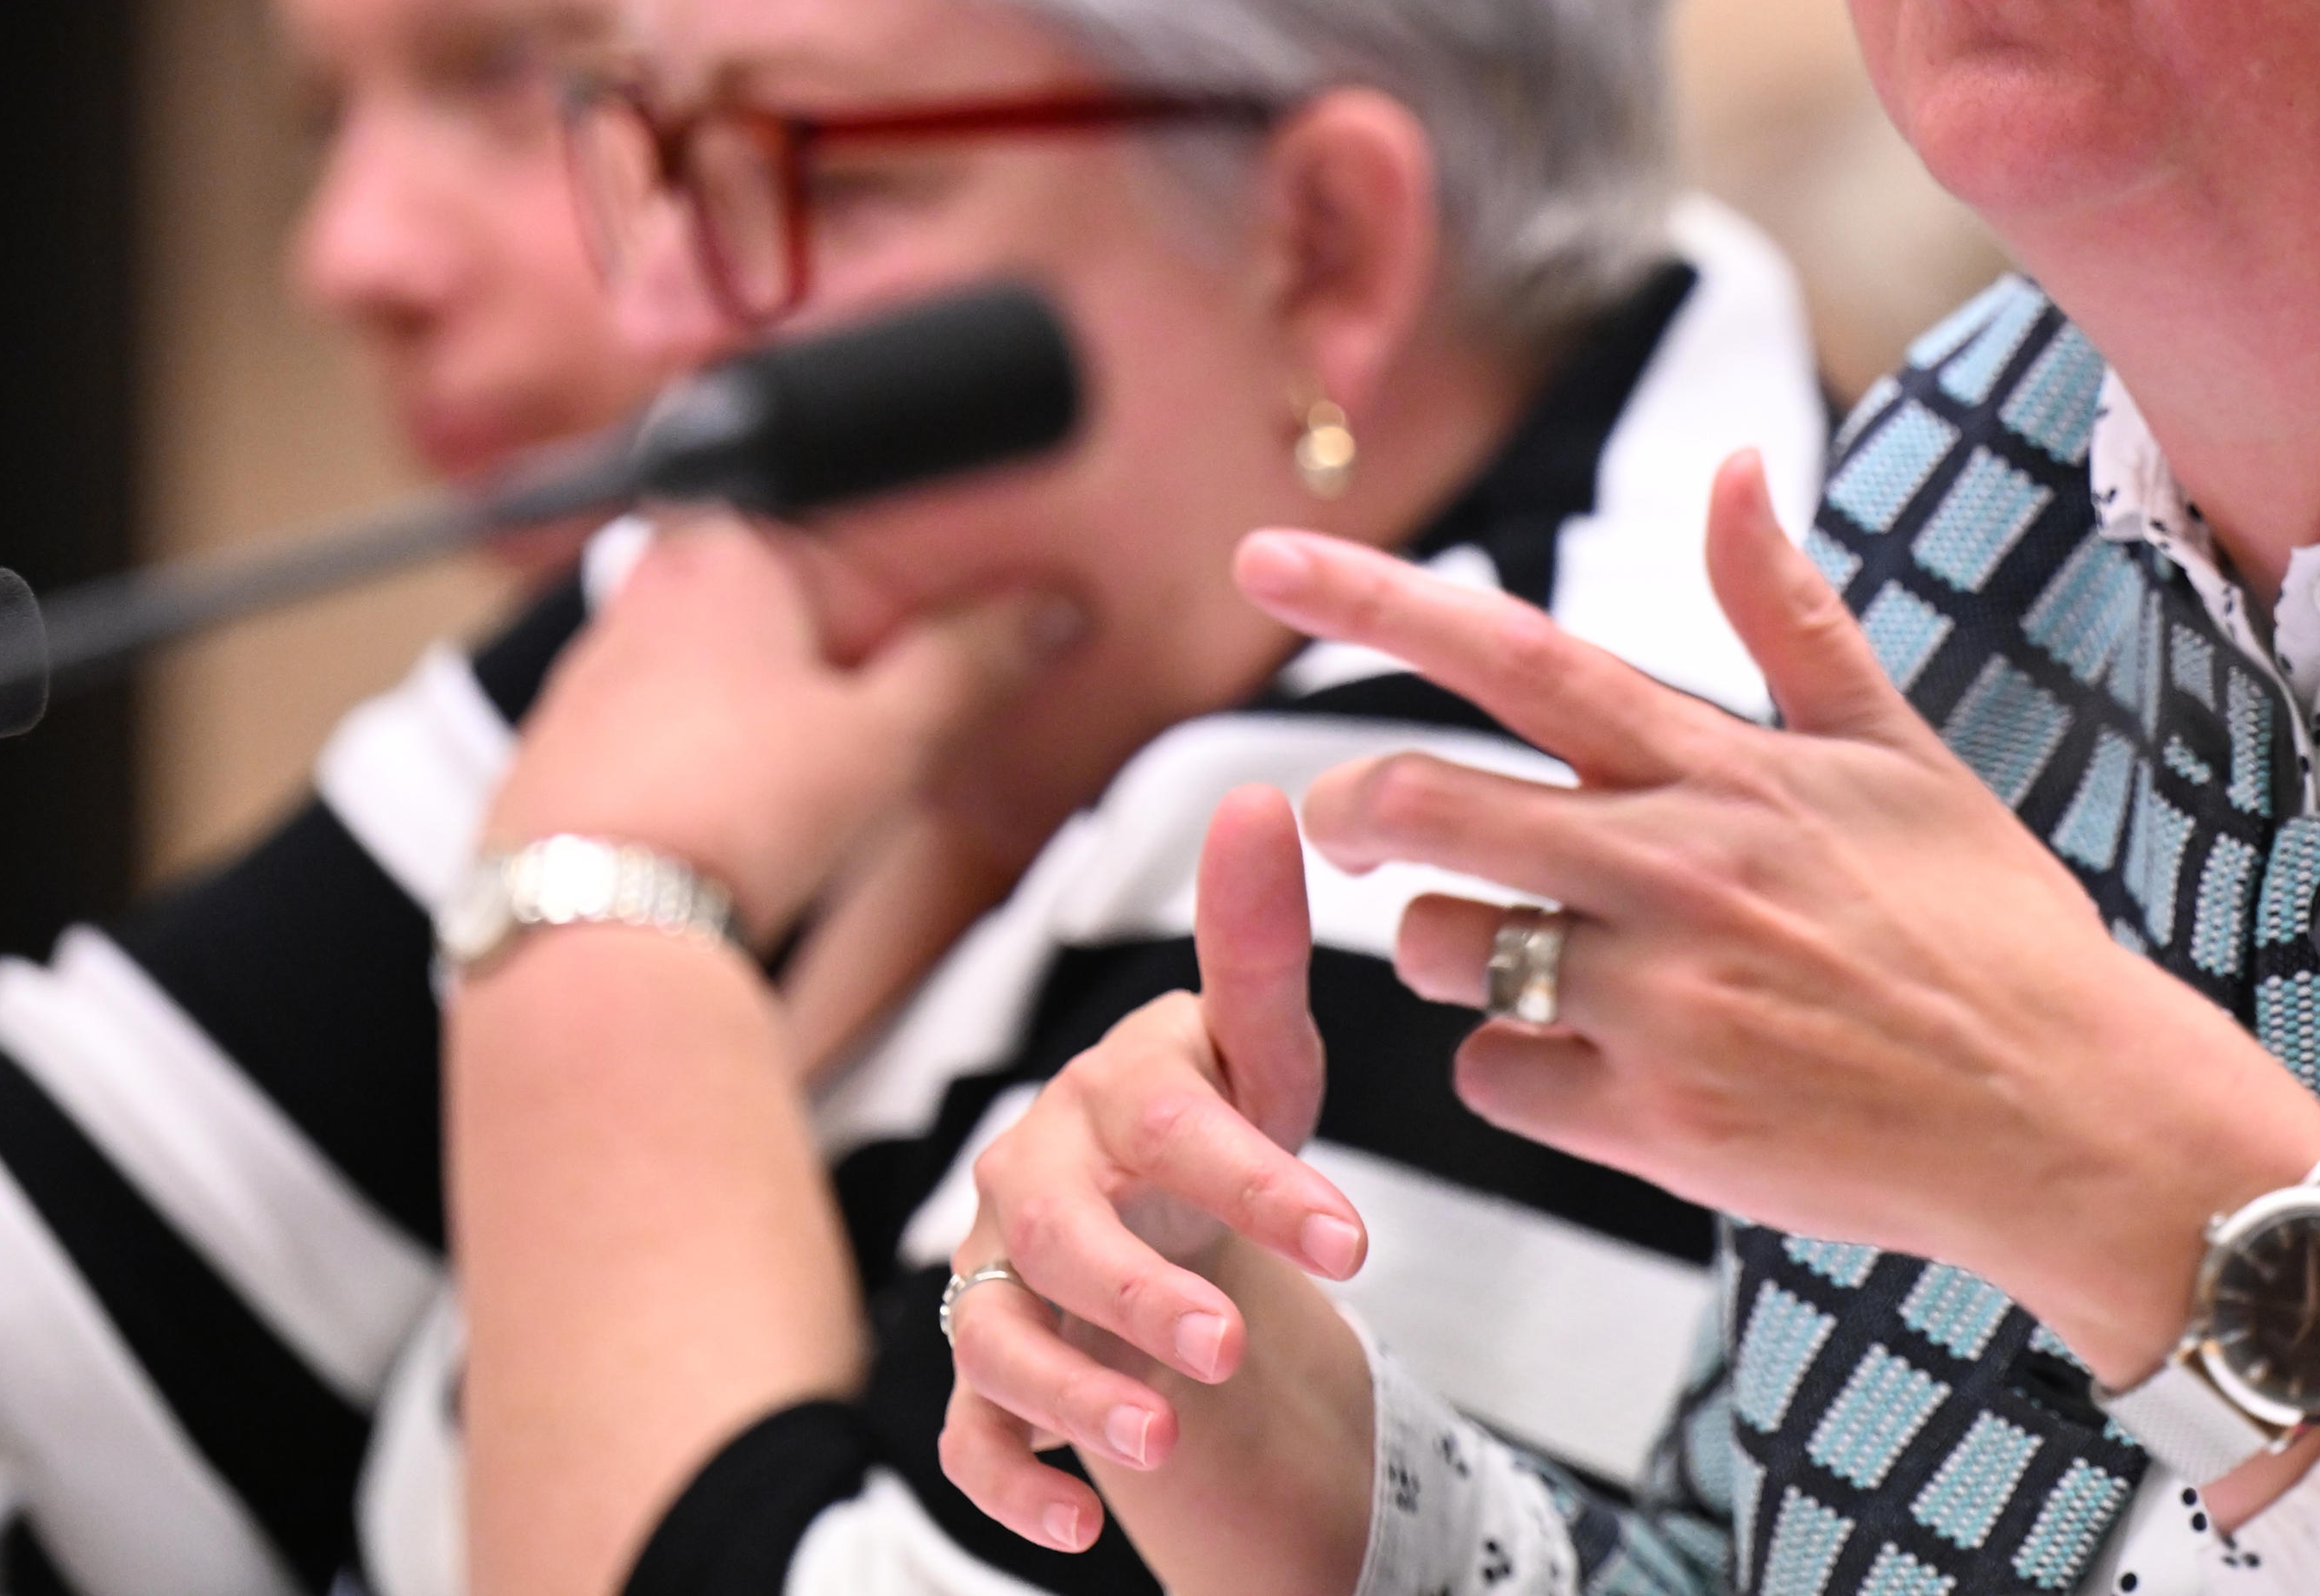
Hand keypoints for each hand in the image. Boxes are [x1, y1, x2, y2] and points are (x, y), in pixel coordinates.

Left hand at [482, 513, 1039, 941]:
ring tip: (799, 783)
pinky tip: (730, 824)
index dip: (875, 580)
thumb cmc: (727, 815)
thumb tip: (1045, 614)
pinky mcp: (553, 761)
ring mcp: (581, 683)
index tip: (913, 632)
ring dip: (753, 711)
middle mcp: (633, 600)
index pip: (817, 520)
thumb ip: (971, 663)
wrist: (593, 937)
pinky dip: (692, 767)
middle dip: (816, 651)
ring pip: (700, 672)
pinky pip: (646, 739)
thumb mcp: (888, 736)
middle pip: (759, 599)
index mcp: (716, 553)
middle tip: (866, 714)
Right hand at [941, 787, 1375, 1571]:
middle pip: (1064, 1236)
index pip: (1173, 1127)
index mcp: (1111, 1092)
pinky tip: (1083, 1525)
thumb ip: (1259, 946)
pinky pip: (968, 1438)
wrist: (1156, 1214)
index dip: (1257, 1182)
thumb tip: (1261, 795)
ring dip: (1076, 1394)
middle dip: (1139, 1295)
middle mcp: (1035, 1177)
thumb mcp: (1259, 1049)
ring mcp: (996, 1276)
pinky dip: (1016, 1486)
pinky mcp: (982, 1373)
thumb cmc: (1212, 1125)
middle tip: (1222, 1349)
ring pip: (999, 1338)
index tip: (1352, 1240)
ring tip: (1164, 1441)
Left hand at [1268, 453, 2319, 1385]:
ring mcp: (1655, 1002)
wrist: (2063, 1114)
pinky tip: (1602, 1065)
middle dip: (1358, 806)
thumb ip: (1789, 613)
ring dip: (1455, 949)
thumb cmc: (1987, 925)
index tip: (1262, 555)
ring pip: (1447, 953)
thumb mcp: (1898, 751)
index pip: (1519, 654)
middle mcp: (1674, 872)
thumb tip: (1735, 463)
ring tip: (1542, 956)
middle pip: (1430, 808)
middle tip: (1350, 817)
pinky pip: (1497, 1080)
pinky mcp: (1650, 1122)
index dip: (1376, 598)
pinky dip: (1521, 1068)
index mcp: (1724, 769)